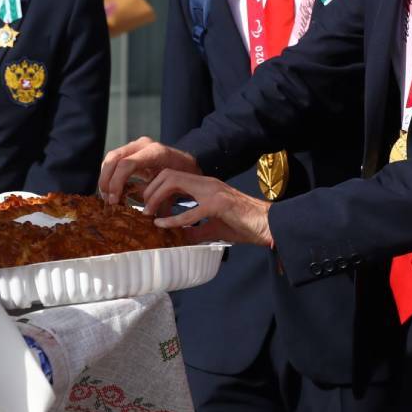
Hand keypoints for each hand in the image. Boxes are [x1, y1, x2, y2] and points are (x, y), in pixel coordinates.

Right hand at [98, 137, 198, 204]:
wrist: (186, 162)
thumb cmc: (182, 176)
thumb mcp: (173, 188)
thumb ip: (160, 203)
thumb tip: (149, 223)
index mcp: (155, 152)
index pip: (126, 164)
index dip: (116, 183)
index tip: (114, 201)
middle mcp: (143, 145)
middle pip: (113, 158)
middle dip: (106, 181)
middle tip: (108, 200)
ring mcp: (135, 146)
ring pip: (110, 158)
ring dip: (105, 179)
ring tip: (107, 198)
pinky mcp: (130, 151)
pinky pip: (114, 161)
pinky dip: (109, 176)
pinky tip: (111, 191)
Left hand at [141, 171, 274, 247]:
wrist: (268, 225)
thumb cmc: (244, 225)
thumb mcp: (214, 227)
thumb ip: (196, 230)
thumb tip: (179, 238)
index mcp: (206, 186)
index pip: (174, 176)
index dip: (156, 187)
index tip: (147, 204)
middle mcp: (207, 184)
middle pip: (169, 173)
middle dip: (151, 188)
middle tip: (144, 207)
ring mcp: (212, 192)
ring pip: (175, 182)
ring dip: (157, 197)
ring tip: (149, 213)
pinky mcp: (218, 205)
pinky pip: (190, 211)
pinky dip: (173, 219)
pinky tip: (162, 225)